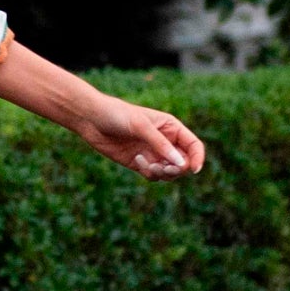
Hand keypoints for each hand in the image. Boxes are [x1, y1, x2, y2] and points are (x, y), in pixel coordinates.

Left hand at [74, 97, 205, 180]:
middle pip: (183, 163)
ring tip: (149, 166)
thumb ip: (160, 144)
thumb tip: (180, 163)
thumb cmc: (117, 115)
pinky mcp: (139, 163)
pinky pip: (152, 176)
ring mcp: (152, 153)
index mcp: (171, 128)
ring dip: (163, 173)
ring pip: (169, 172)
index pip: (193, 146)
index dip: (198, 158)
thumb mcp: (141, 126)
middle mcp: (165, 142)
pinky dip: (149, 173)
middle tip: (163, 168)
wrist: (92, 119)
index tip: (194, 170)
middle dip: (177, 169)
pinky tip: (137, 160)